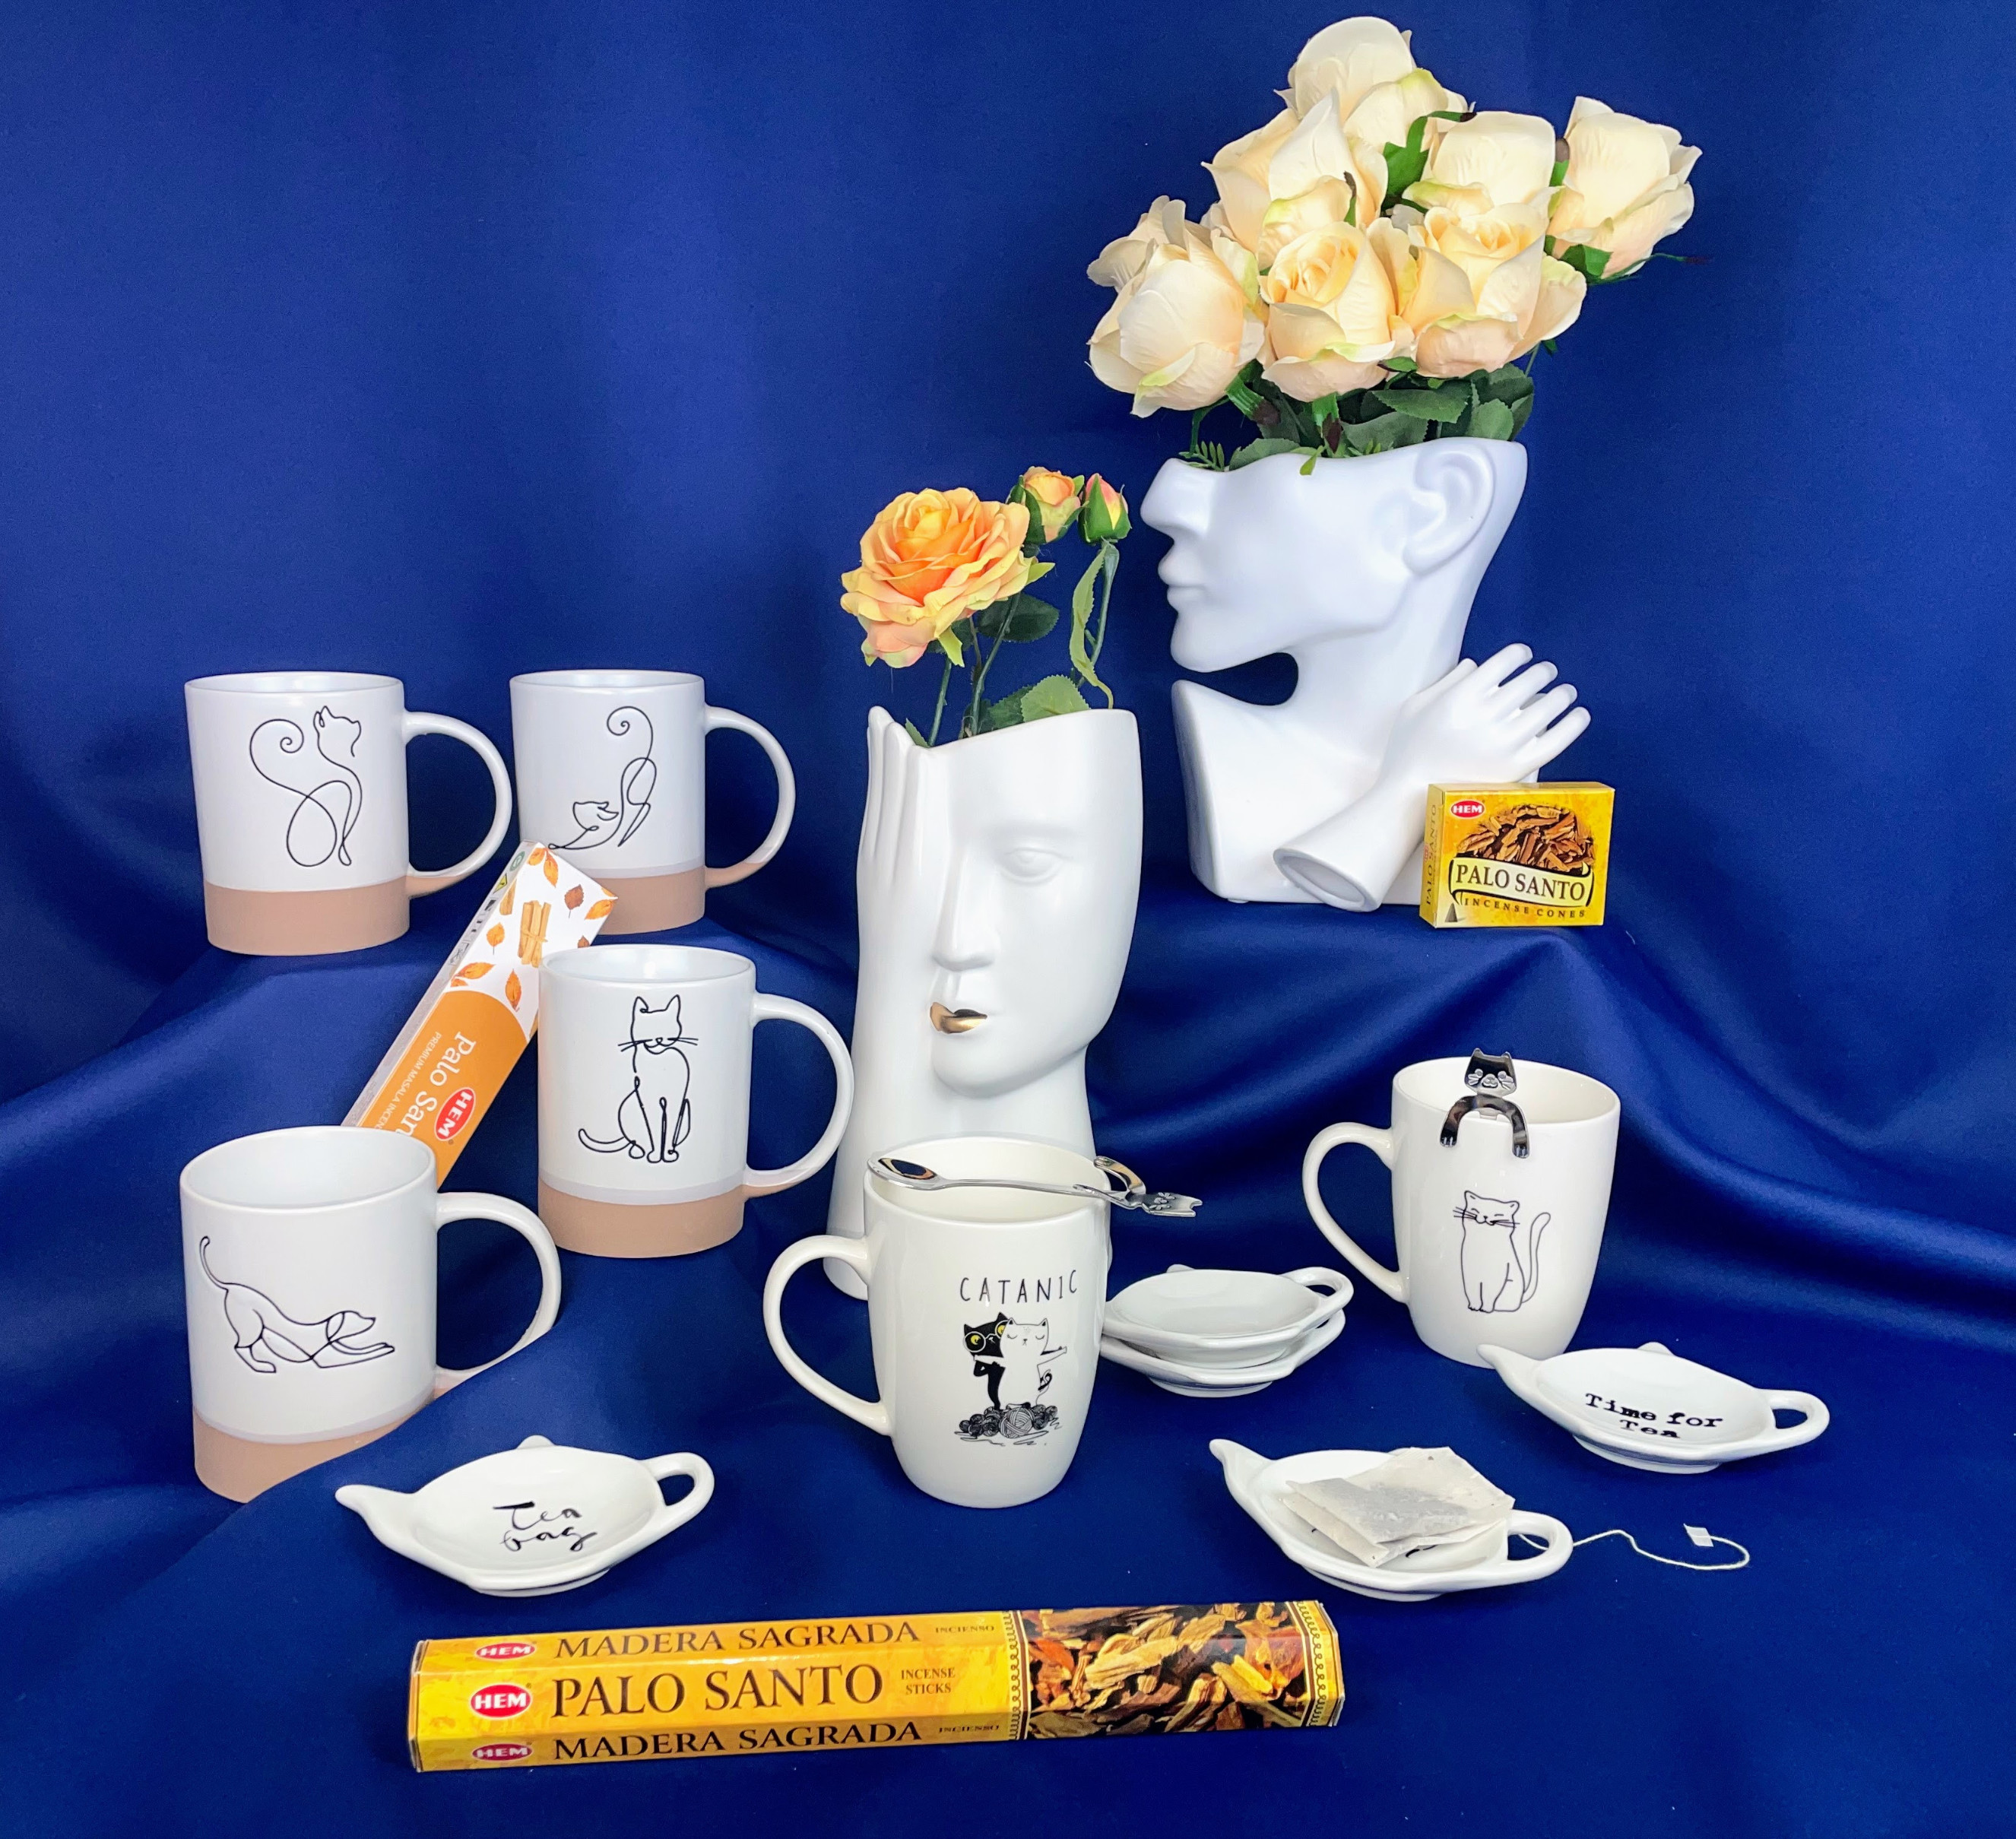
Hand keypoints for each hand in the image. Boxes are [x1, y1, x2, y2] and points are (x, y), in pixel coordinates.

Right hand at [1377, 643, 1589, 788]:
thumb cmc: (1408, 751)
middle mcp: (1485, 715)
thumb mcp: (1415, 706)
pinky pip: (1555, 741)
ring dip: (1562, 693)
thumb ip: (1446, 681)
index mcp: (1461, 696)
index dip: (1520, 653)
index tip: (1524, 656)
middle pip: (1529, 680)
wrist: (1410, 798)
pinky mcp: (1516, 767)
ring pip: (1547, 706)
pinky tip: (1580, 715)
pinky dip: (1573, 725)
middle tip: (1547, 672)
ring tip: (1567, 691)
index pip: (1504, 661)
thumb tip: (1475, 664)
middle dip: (1543, 670)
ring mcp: (1503, 742)